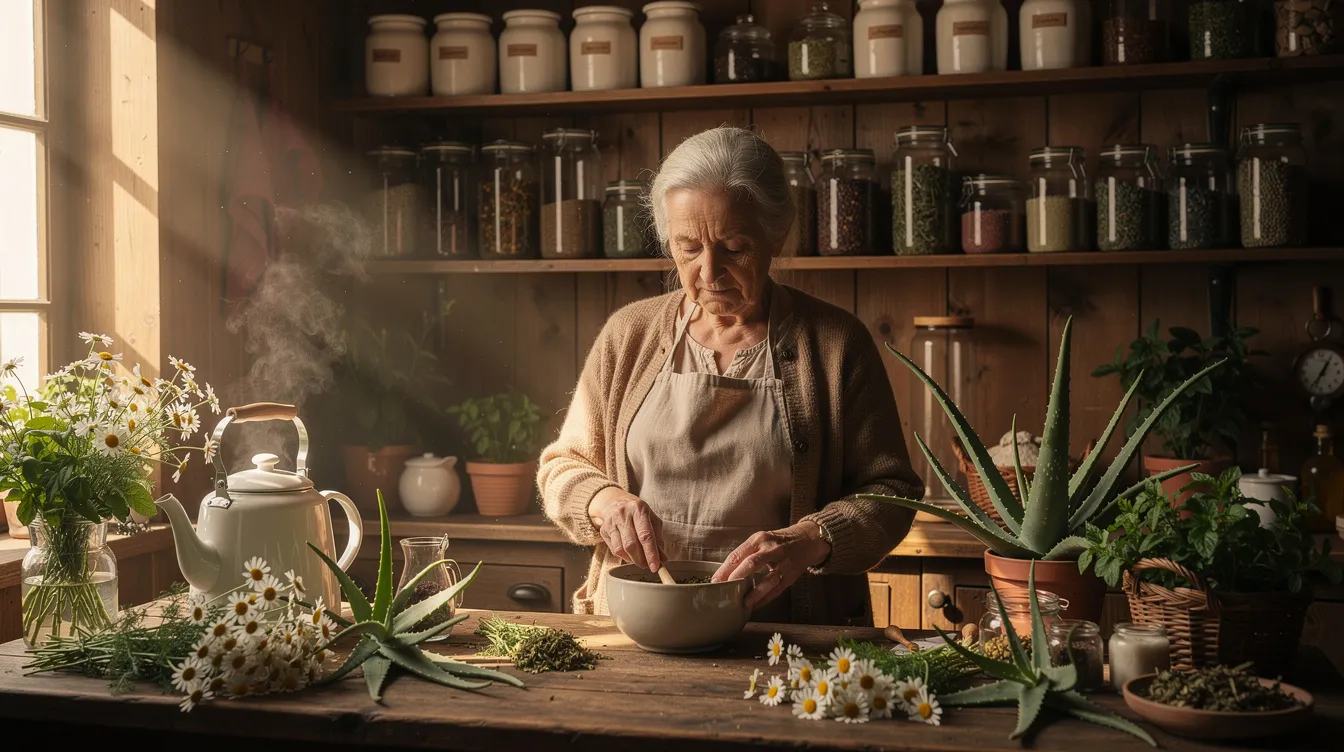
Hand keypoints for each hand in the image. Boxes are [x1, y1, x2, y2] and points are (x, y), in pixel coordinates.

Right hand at [588, 486, 665, 572]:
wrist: (615, 501)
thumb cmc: (638, 512)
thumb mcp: (652, 520)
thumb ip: (658, 539)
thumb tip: (663, 558)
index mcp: (639, 509)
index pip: (645, 535)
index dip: (651, 553)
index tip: (655, 566)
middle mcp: (623, 514)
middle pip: (631, 544)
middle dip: (641, 559)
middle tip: (648, 566)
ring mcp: (611, 522)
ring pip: (621, 549)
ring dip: (632, 560)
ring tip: (640, 561)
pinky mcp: (603, 530)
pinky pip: (614, 549)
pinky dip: (624, 557)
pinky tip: (630, 555)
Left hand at [712, 521, 829, 609]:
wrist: (808, 539)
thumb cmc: (778, 542)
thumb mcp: (761, 541)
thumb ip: (745, 554)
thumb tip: (724, 574)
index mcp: (759, 539)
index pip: (739, 554)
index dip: (725, 569)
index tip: (714, 581)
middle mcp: (772, 549)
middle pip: (752, 563)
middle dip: (737, 577)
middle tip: (725, 589)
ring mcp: (784, 562)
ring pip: (769, 579)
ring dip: (755, 592)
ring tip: (744, 603)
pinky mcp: (792, 574)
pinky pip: (779, 588)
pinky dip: (767, 598)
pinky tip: (757, 605)